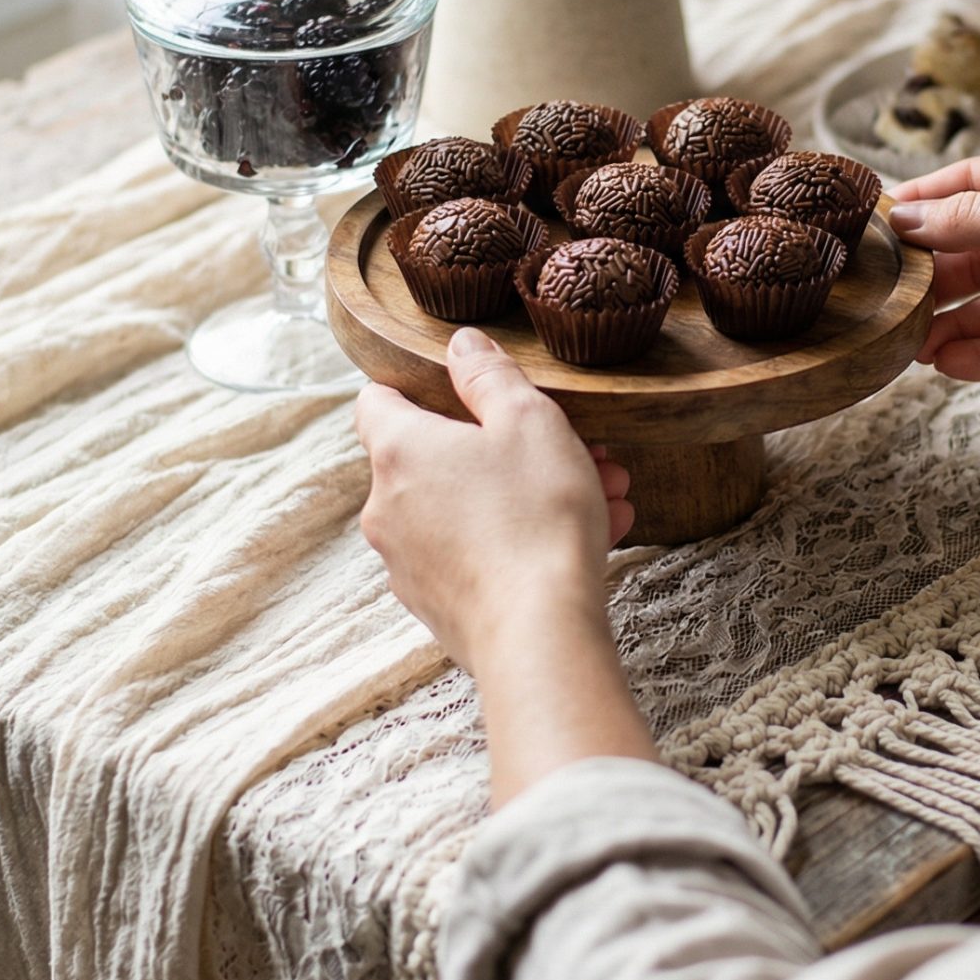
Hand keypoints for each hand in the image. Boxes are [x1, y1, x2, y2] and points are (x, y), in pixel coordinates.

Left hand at [354, 328, 634, 676]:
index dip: (418, 387)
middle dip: (509, 447)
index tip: (466, 391)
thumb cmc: (535, 518)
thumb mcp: (527, 420)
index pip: (377, 400)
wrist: (540, 635)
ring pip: (467, 509)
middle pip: (438, 459)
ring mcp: (408, 564)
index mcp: (398, 451)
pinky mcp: (437, 607)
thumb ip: (490, 375)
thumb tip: (461, 344)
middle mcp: (387, 508)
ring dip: (527, 494)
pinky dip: (520, 541)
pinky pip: (477, 556)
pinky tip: (589, 539)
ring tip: (602, 493)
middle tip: (576, 447)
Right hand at [890, 143, 979, 406]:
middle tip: (885, 290)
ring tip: (907, 340)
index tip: (878, 222)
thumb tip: (907, 214)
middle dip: (934, 269)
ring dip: (951, 319)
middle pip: (978, 246)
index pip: (977, 182)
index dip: (927, 201)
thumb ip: (972, 219)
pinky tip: (946, 363)